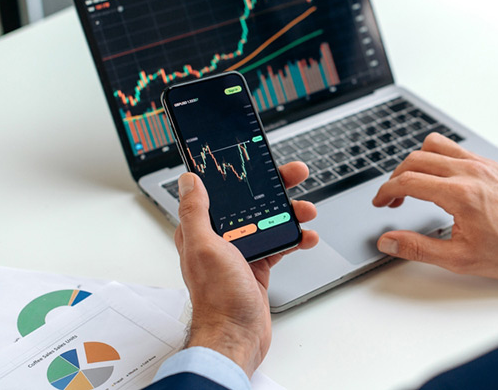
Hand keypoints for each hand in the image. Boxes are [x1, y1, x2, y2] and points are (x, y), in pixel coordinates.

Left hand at [173, 162, 318, 376]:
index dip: (243, 173)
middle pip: (252, 201)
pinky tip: (307, 237)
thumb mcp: (204, 247)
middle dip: (277, 187)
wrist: (237, 336)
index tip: (262, 160)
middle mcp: (221, 239)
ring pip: (270, 220)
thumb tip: (189, 179)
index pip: (223, 191)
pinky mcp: (259, 266)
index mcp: (203, 230)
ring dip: (291, 213)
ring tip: (307, 210)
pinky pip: (280, 243)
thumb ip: (195, 212)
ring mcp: (241, 252)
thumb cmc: (217, 298)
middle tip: (297, 174)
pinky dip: (296, 239)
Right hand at [372, 133, 497, 287]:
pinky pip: (456, 149)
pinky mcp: (490, 164)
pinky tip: (439, 180)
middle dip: (396, 177)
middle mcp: (469, 172)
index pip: (409, 181)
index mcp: (460, 194)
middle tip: (392, 199)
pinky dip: (439, 159)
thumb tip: (389, 241)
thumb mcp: (458, 259)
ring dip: (417, 161)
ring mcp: (481, 164)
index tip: (380, 202)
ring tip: (413, 184)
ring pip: (435, 145)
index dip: (386, 191)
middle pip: (416, 159)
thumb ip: (418, 248)